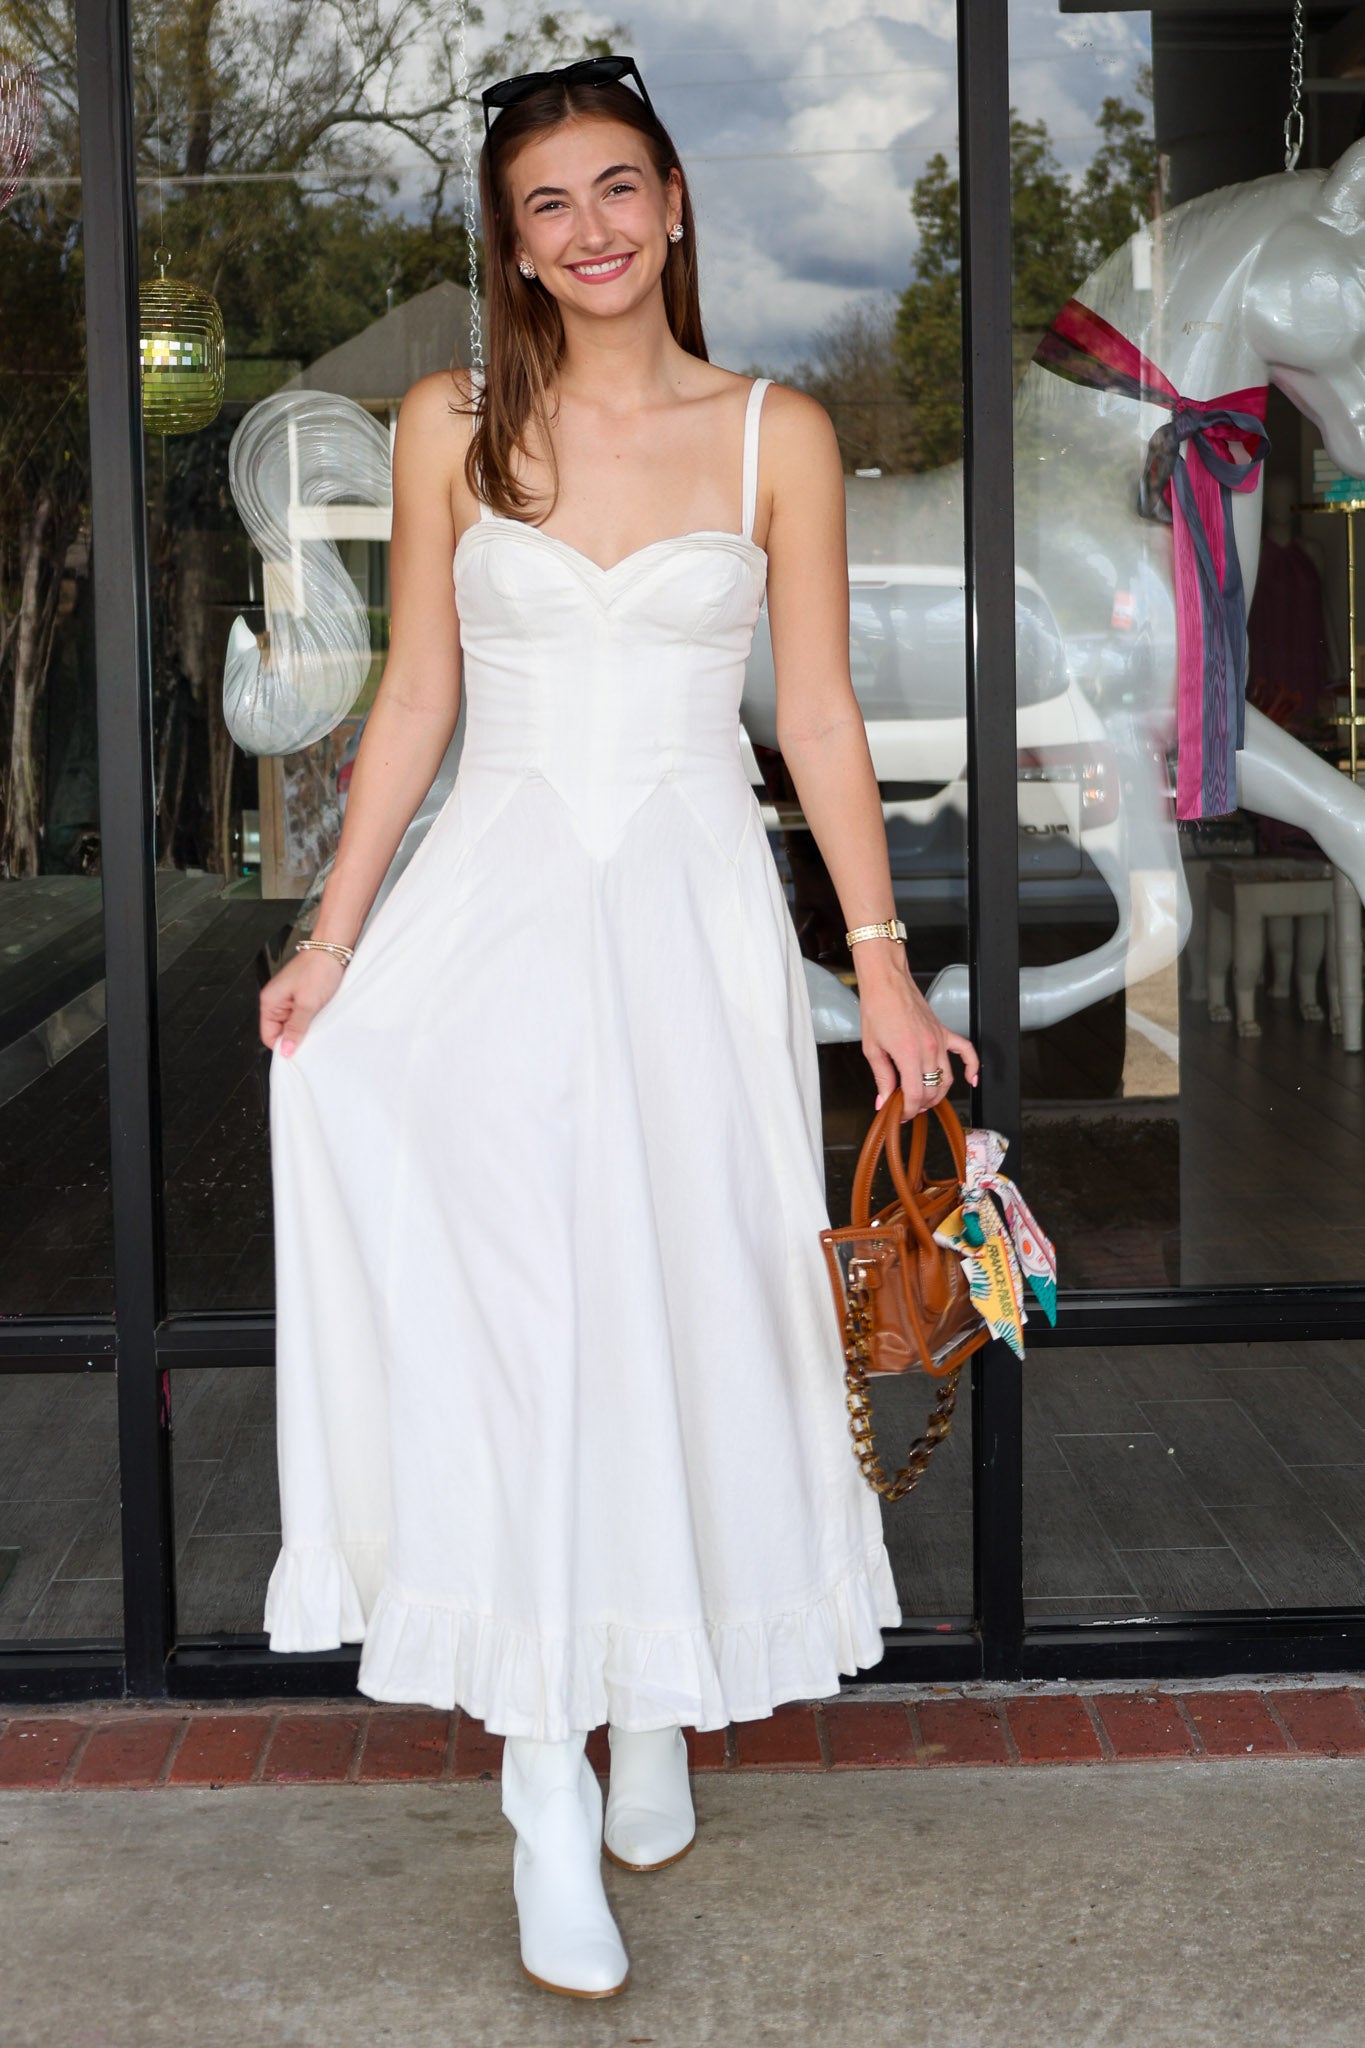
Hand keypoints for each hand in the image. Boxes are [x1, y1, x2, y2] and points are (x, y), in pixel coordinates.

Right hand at [260, 949, 347, 1056]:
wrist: (333, 950)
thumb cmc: (318, 968)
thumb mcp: (307, 1004)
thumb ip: (296, 1028)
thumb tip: (286, 1049)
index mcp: (270, 1001)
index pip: (268, 1035)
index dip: (282, 1046)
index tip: (297, 1053)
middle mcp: (276, 1000)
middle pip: (280, 1031)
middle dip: (295, 1037)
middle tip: (311, 1038)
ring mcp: (289, 998)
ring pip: (293, 1024)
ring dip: (305, 1028)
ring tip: (318, 1024)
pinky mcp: (302, 996)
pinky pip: (302, 1016)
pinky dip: (311, 1019)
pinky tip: (320, 1018)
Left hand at [853, 940, 978, 1118]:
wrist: (887, 982)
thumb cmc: (877, 1009)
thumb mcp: (872, 1049)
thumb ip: (881, 1078)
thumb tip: (883, 1100)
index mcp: (909, 1054)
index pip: (915, 1095)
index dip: (908, 1110)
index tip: (900, 1113)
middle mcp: (929, 1049)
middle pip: (932, 1090)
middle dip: (920, 1104)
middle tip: (907, 1107)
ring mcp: (939, 1040)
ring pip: (947, 1078)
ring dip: (938, 1093)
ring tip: (925, 1099)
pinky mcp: (944, 1032)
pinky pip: (966, 1051)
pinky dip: (972, 1067)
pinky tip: (971, 1079)